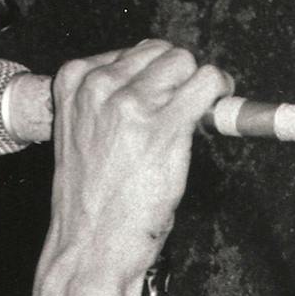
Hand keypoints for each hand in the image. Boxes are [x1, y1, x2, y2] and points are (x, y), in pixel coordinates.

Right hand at [31, 40, 231, 295]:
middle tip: (187, 105)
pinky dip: (221, 90)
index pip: (131, 52)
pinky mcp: (165, 126)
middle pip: (162, 53)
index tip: (167, 92)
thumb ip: (107, 103)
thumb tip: (154, 84)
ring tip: (201, 111)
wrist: (90, 244)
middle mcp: (100, 86)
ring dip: (201, 84)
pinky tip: (220, 106)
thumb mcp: (82, 136)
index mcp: (73, 82)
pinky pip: (208, 83)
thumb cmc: (90, 200)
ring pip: (186, 63)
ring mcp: (133, 103)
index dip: (157, 73)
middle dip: (180, 77)